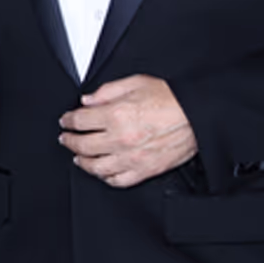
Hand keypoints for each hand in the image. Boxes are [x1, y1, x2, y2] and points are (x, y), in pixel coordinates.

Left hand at [59, 74, 196, 188]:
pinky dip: (105, 177)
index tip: (65, 121)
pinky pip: (117, 180)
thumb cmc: (173, 99)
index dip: (68, 121)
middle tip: (66, 138)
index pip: (80, 120)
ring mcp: (131, 157)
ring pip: (95, 166)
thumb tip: (88, 100)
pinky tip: (101, 171)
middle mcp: (121, 138)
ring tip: (77, 157)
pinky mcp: (144, 171)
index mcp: (117, 114)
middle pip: (82, 145)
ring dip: (81, 162)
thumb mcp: (137, 82)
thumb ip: (108, 90)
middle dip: (69, 141)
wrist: (198, 116)